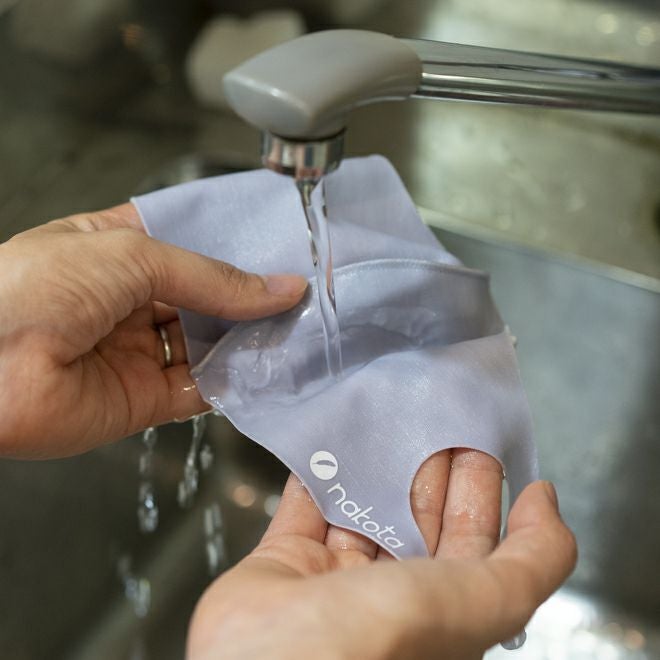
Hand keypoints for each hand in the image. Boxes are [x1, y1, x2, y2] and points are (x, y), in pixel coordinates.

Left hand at [0, 205, 306, 457]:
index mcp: (117, 250)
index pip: (190, 243)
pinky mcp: (143, 399)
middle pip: (207, 296)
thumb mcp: (131, 256)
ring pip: (210, 344)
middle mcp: (130, 300)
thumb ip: (211, 276)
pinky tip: (263, 367)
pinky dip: (234, 381)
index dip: (235, 245)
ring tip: (294, 328)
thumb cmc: (31, 291)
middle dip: (251, 295)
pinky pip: (201, 389)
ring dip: (249, 339)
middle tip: (301, 291)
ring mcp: (138, 351)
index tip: (281, 247)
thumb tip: (279, 287)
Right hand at [188, 451, 575, 659]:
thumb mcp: (475, 603)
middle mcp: (387, 600)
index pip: (471, 543)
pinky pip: (303, 509)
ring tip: (389, 420)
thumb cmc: (371, 645)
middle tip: (438, 419)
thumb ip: (529, 560)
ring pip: (362, 511)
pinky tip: (330, 443)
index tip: (480, 444)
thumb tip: (547, 504)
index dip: (479, 494)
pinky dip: (316, 476)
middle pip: (416, 521)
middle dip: (430, 470)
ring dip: (377, 468)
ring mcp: (330, 583)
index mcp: (439, 615)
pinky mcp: (280, 565)